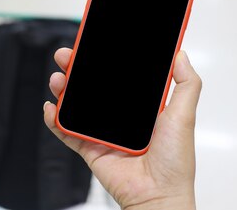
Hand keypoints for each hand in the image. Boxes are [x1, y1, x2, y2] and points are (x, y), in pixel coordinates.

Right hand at [43, 49, 200, 209]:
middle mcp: (119, 117)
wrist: (158, 196)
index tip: (94, 43)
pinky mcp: (89, 148)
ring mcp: (102, 132)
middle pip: (91, 86)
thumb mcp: (184, 115)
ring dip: (63, 89)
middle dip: (76, 68)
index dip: (104, 59)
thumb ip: (186, 84)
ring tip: (58, 78)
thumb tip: (180, 54)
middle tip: (67, 55)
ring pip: (76, 105)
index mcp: (139, 106)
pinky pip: (66, 132)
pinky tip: (50, 107)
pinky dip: (54, 120)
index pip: (118, 76)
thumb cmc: (175, 161)